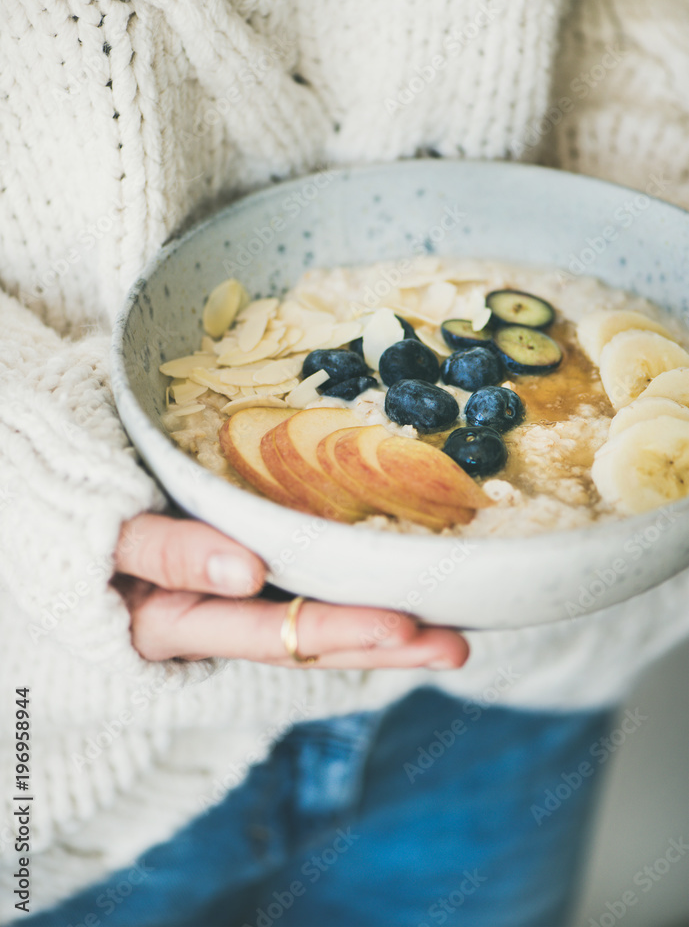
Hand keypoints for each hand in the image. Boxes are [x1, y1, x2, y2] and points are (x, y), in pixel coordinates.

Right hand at [112, 513, 468, 669]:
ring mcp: (238, 609)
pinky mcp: (252, 584)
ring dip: (386, 637)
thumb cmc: (85, 524)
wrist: (72, 525)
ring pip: (317, 632)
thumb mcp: (110, 536)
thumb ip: (168, 553)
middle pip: (310, 645)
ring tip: (453, 637)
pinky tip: (406, 601)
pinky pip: (306, 601)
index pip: (267, 634)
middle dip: (383, 646)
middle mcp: (218, 627)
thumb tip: (246, 572)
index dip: (333, 630)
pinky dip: (358, 603)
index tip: (398, 626)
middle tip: (454, 645)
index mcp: (181, 623)